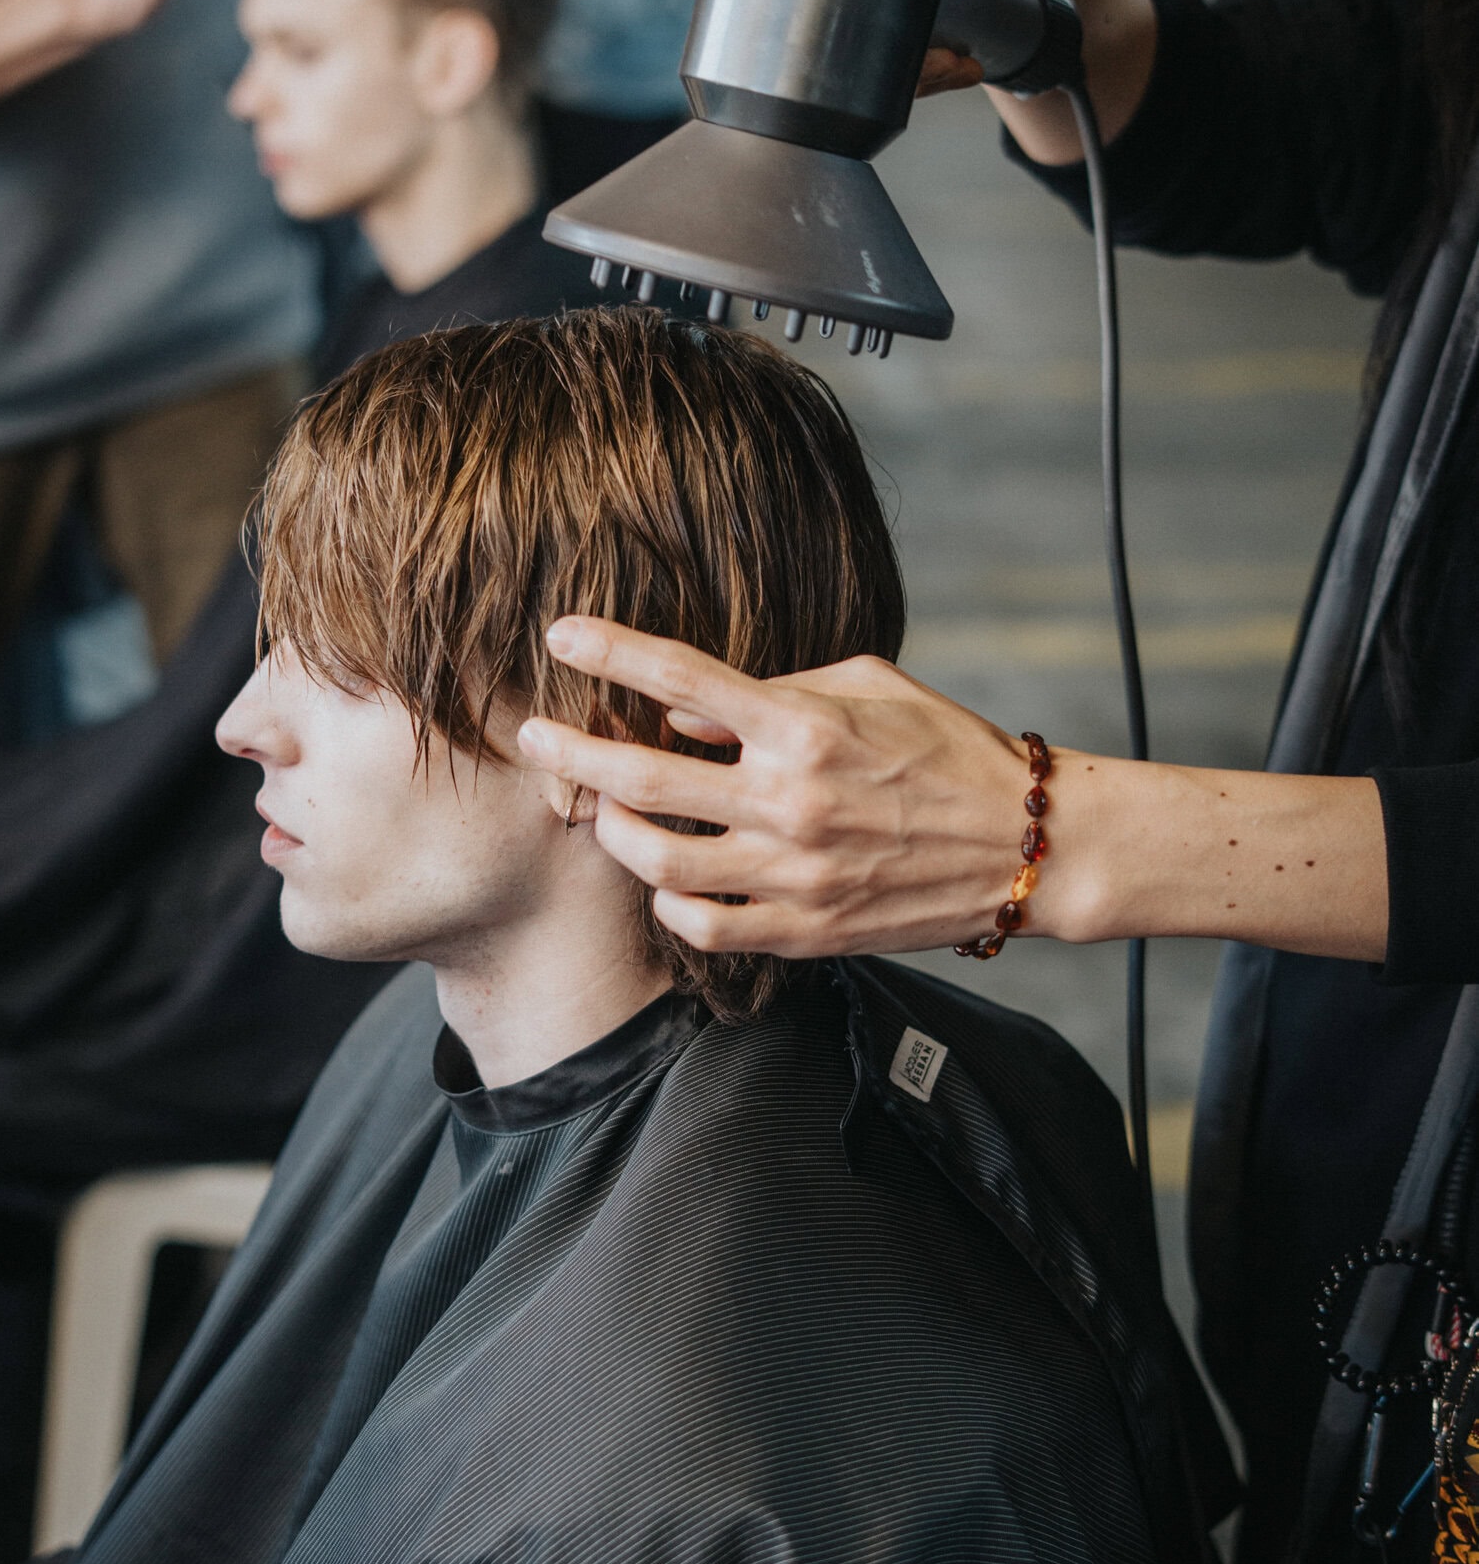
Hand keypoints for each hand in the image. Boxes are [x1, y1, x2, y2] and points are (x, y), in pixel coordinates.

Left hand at [515, 618, 1033, 956]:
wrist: (1028, 848)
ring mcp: (795, 873)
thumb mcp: (869, 686)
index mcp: (805, 727)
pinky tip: (667, 875)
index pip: (680, 677)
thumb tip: (678, 708)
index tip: (561, 633)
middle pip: (641, 778)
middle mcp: (791, 801)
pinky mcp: (805, 929)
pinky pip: (703, 924)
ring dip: (613, 830)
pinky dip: (668, 899)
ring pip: (656, 861)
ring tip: (604, 808)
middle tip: (535, 738)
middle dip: (571, 751)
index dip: (609, 650)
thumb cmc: (950, 749)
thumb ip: (771, 688)